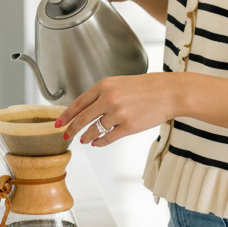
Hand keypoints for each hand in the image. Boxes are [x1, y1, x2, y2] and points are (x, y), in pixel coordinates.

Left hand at [54, 73, 183, 146]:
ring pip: (93, 131)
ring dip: (87, 137)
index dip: (66, 115)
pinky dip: (100, 142)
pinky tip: (98, 143)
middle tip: (66, 136)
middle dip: (71, 130)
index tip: (58, 123)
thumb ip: (103, 94)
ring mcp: (118, 114)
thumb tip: (86, 110)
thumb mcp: (120, 84)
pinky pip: (107, 138)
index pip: (78, 103)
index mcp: (104, 86)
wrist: (169, 92)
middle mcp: (108, 99)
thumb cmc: (147, 87)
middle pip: (82, 119)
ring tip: (84, 140)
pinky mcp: (128, 127)